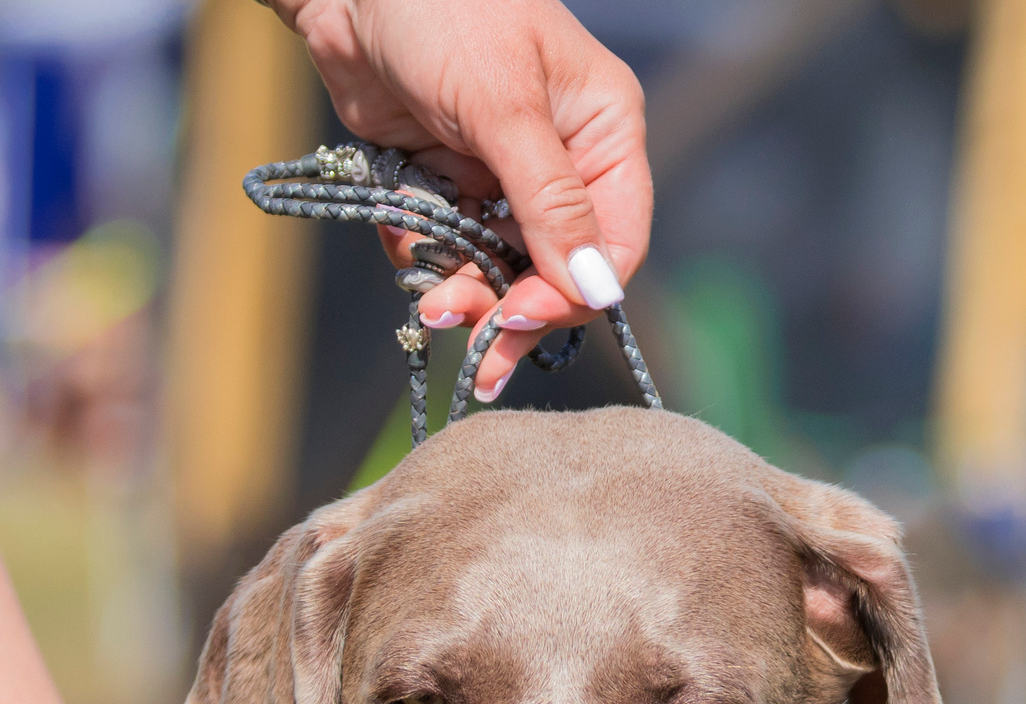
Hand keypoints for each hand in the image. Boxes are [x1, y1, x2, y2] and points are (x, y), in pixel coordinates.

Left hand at [277, 0, 650, 403]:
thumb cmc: (446, 9)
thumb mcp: (503, 105)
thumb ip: (550, 202)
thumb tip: (595, 287)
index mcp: (603, 132)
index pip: (615, 242)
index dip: (574, 292)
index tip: (523, 320)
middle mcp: (561, 161)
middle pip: (556, 267)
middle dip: (516, 309)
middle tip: (477, 348)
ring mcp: (501, 173)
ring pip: (498, 266)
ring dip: (466, 295)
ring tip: (432, 311)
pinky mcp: (446, 179)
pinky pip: (447, 246)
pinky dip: (427, 262)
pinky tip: (410, 266)